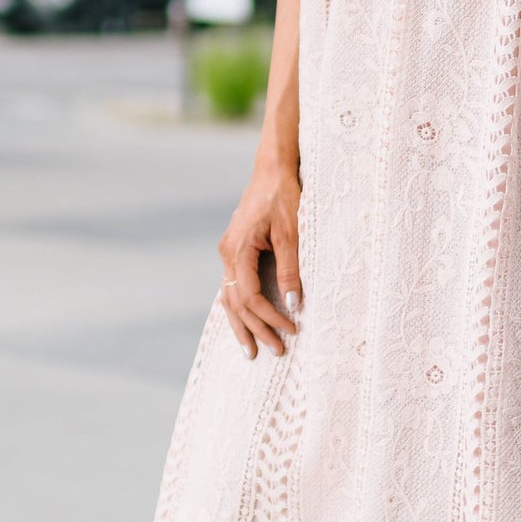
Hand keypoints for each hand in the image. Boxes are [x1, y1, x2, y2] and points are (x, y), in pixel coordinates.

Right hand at [217, 160, 300, 358]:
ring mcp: (228, 252)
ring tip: (250, 350)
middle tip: (276, 352)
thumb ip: (290, 268)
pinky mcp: (235, 250)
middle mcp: (228, 254)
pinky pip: (232, 286)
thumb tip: (291, 304)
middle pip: (236, 303)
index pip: (250, 297)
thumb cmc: (283, 196)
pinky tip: (242, 322)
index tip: (291, 330)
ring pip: (229, 297)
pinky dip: (238, 307)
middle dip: (255, 330)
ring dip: (241, 324)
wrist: (272, 169)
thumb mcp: (292, 232)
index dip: (269, 318)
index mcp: (238, 250)